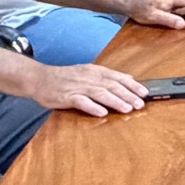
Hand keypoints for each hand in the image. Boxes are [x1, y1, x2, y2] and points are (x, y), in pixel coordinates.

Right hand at [27, 62, 147, 116]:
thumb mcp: (89, 72)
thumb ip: (109, 76)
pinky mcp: (66, 96)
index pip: (118, 77)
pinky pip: (81, 101)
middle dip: (128, 95)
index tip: (145, 93)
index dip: (132, 86)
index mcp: (95, 71)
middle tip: (140, 104)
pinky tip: (102, 112)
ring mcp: (77, 86)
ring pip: (99, 93)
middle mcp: (88, 77)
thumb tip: (130, 79)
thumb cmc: (66, 77)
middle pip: (111, 86)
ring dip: (115, 101)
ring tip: (127, 109)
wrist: (40, 78)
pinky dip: (92, 107)